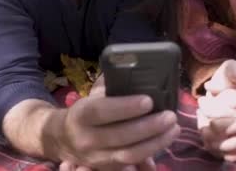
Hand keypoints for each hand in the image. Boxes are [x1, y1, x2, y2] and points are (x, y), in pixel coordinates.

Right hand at [54, 74, 172, 169]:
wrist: (62, 138)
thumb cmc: (85, 111)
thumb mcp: (92, 96)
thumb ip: (112, 88)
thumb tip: (140, 74)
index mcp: (81, 115)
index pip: (102, 111)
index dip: (126, 107)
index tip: (149, 100)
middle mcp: (86, 139)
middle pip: (120, 136)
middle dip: (149, 126)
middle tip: (170, 116)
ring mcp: (96, 158)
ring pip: (129, 155)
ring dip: (155, 143)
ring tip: (174, 129)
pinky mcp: (106, 169)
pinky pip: (131, 164)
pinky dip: (151, 153)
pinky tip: (165, 140)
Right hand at [196, 60, 235, 161]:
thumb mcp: (234, 71)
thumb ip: (232, 69)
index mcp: (206, 103)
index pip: (208, 110)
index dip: (224, 106)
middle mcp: (206, 120)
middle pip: (211, 130)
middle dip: (231, 126)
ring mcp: (213, 134)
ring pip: (215, 145)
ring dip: (230, 142)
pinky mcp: (223, 145)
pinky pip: (222, 156)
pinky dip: (230, 157)